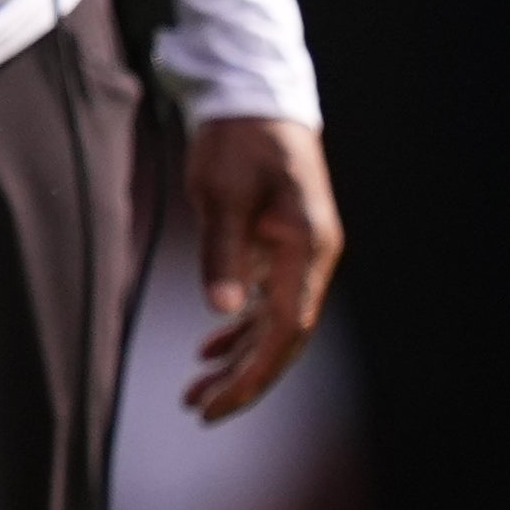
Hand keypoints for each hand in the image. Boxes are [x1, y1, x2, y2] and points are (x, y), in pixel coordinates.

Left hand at [183, 115, 342, 422]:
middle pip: (283, 337)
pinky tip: (212, 351)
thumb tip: (222, 309)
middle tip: (201, 410)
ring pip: (273, 324)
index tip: (218, 401)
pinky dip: (238, 328)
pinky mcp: (280, 249)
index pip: (286, 329)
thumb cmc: (239, 140)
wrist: (254, 99)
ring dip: (238, 359)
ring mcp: (298, 256)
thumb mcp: (223, 193)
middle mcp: (311, 259)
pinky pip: (264, 302)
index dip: (254, 371)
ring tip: (198, 393)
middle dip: (244, 378)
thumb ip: (224, 251)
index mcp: (308, 248)